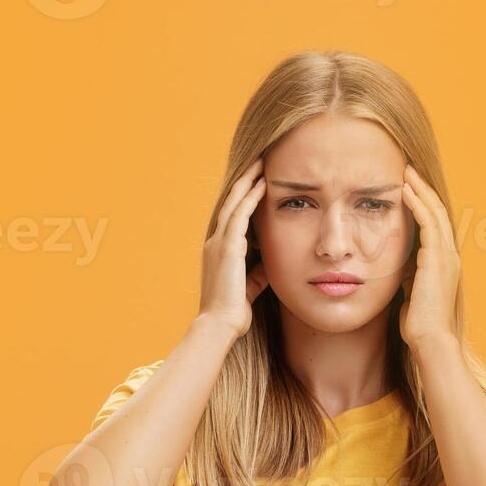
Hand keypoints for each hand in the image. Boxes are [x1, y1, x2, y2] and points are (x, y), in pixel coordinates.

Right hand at [200, 158, 266, 337]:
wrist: (219, 325)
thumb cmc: (233, 312)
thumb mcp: (250, 288)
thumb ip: (257, 273)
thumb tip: (269, 265)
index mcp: (219, 251)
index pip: (232, 216)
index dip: (243, 196)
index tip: (257, 180)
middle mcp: (215, 242)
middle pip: (231, 202)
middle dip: (245, 180)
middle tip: (259, 160)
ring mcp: (219, 243)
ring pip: (234, 202)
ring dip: (248, 181)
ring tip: (261, 162)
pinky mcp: (227, 247)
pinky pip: (239, 215)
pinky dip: (250, 198)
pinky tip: (261, 184)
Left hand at [398, 164, 460, 345]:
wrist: (430, 340)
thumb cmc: (419, 325)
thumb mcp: (412, 294)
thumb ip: (410, 278)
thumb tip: (401, 270)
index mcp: (445, 264)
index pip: (436, 226)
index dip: (424, 205)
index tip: (409, 189)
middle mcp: (450, 256)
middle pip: (438, 213)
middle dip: (423, 191)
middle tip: (408, 171)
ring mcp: (446, 256)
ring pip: (435, 213)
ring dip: (420, 191)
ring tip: (406, 173)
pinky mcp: (437, 259)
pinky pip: (428, 224)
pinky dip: (417, 205)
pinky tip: (406, 191)